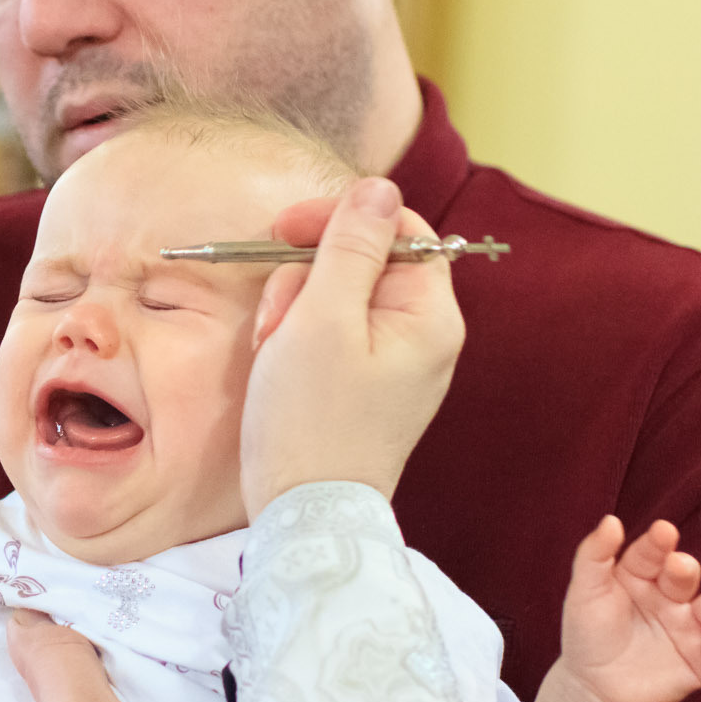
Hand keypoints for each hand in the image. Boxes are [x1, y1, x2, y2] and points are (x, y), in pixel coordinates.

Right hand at [240, 177, 464, 519]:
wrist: (302, 514)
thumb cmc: (311, 419)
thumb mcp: (321, 318)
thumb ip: (349, 247)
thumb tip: (378, 187)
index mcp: (429, 316)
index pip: (399, 228)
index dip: (340, 218)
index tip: (284, 229)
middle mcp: (422, 336)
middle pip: (362, 261)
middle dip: (306, 277)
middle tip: (276, 317)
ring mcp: (393, 363)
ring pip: (336, 297)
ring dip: (293, 310)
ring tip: (272, 351)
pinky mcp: (363, 385)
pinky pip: (328, 336)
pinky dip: (296, 340)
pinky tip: (276, 366)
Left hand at [557, 516, 700, 701]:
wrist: (592, 691)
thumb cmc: (587, 636)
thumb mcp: (584, 593)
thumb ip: (593, 556)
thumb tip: (611, 520)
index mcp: (640, 576)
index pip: (652, 554)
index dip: (658, 544)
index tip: (662, 532)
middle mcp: (669, 598)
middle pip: (683, 577)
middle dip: (684, 570)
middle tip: (679, 565)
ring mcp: (687, 628)